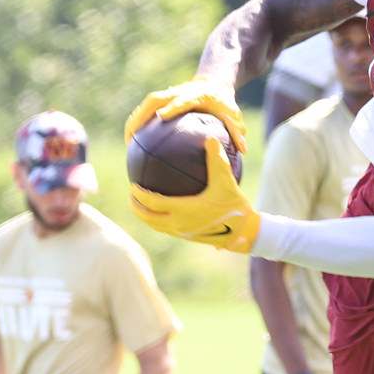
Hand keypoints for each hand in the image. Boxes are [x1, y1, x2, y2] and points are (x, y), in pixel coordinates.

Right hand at [124, 76, 246, 153]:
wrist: (213, 82)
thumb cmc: (223, 102)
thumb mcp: (233, 115)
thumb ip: (236, 131)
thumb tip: (242, 150)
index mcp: (196, 94)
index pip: (183, 99)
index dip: (173, 106)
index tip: (163, 116)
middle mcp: (178, 91)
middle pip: (156, 99)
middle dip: (143, 115)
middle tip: (134, 136)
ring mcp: (168, 94)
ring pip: (147, 104)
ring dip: (135, 120)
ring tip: (128, 142)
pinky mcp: (163, 98)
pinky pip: (146, 108)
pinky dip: (137, 121)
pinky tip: (133, 141)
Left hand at [130, 138, 260, 251]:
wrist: (243, 231)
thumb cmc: (234, 205)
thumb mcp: (226, 180)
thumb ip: (216, 159)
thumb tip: (209, 137)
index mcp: (185, 210)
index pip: (154, 203)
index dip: (141, 195)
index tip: (133, 185)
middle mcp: (180, 224)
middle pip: (149, 218)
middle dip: (136, 207)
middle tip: (131, 195)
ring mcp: (183, 232)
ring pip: (156, 226)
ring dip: (145, 216)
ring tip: (140, 204)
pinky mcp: (188, 236)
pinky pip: (166, 228)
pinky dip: (157, 220)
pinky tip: (161, 210)